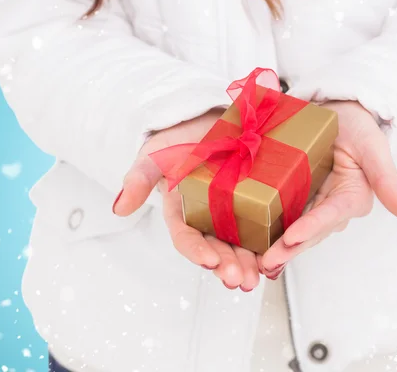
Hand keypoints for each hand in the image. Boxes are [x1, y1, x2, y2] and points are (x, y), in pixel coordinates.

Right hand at [112, 109, 261, 291]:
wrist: (209, 117)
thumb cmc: (180, 136)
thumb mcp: (156, 152)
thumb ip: (139, 177)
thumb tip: (120, 208)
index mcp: (183, 209)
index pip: (186, 236)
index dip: (196, 250)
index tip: (209, 261)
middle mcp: (208, 216)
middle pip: (216, 247)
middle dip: (227, 266)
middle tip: (240, 280)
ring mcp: (233, 211)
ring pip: (240, 244)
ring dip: (248, 264)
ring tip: (257, 278)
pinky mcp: (256, 202)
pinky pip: (263, 226)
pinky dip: (268, 245)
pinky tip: (276, 257)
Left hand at [261, 101, 396, 272]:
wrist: (335, 111)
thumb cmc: (356, 125)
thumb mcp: (371, 144)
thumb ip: (386, 177)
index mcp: (352, 198)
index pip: (330, 215)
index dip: (311, 227)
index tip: (292, 237)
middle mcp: (331, 208)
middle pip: (309, 231)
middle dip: (288, 248)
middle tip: (267, 262)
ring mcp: (310, 205)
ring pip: (292, 231)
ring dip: (276, 248)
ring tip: (255, 262)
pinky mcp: (294, 199)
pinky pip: (279, 218)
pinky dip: (266, 232)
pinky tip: (249, 244)